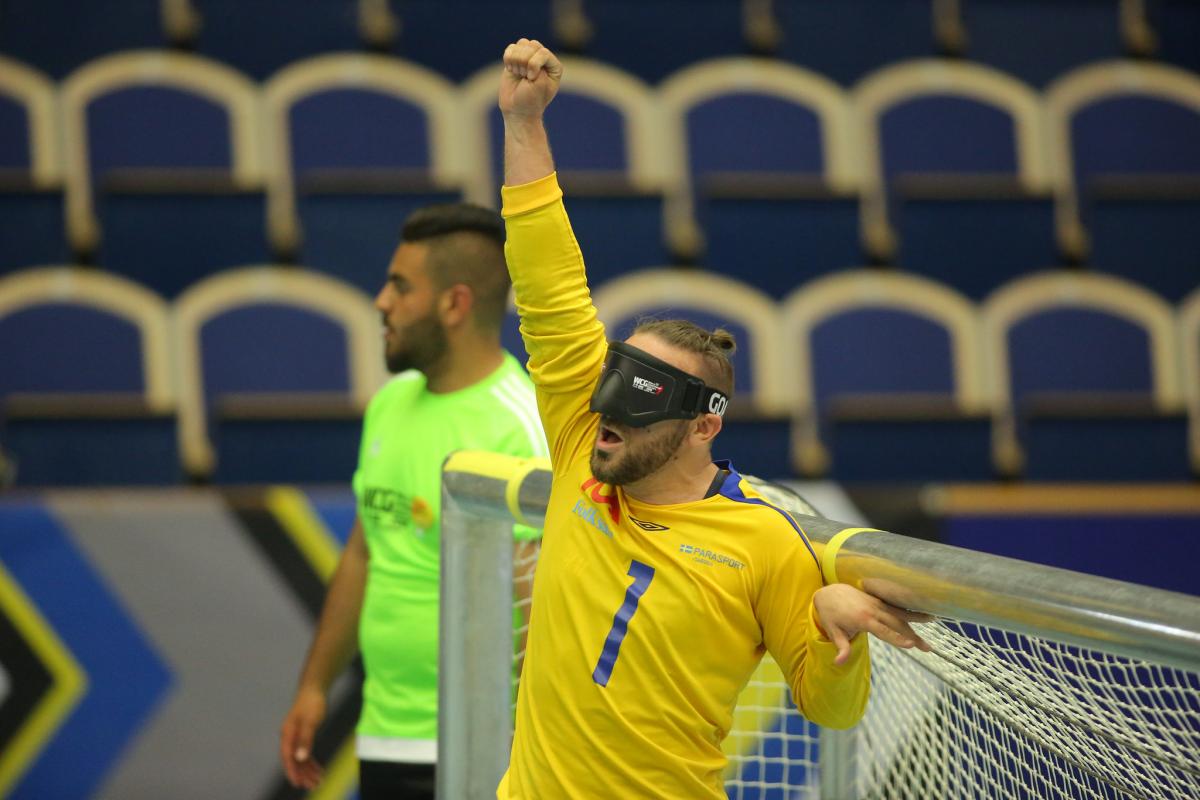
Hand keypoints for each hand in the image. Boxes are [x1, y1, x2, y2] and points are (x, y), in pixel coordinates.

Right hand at [279, 686, 326, 789]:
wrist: (314, 688)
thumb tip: (300, 758)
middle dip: (302, 774)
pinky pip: (305, 753)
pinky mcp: (303, 735)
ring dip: (308, 770)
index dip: (292, 771)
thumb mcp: (310, 722)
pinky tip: (318, 770)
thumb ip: (305, 740)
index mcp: (287, 734)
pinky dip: (311, 762)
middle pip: (294, 760)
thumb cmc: (312, 703)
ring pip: (300, 758)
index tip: (298, 783)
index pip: (287, 757)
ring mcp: (295, 737)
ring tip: (318, 781)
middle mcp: (289, 737)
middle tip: (312, 786)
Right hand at [499, 38, 561, 118]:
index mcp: (554, 66)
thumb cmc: (531, 101)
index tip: (532, 79)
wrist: (517, 111)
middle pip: (532, 45)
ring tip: (519, 74)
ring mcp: (529, 57)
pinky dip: (508, 59)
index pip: (543, 52)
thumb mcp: (540, 84)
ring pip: (521, 44)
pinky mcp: (516, 59)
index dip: (534, 65)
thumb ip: (537, 62)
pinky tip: (512, 70)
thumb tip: (525, 45)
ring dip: (516, 61)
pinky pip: (510, 48)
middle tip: (526, 78)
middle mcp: (543, 59)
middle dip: (525, 62)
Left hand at [812, 583, 932, 664]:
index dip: (897, 639)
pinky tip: (924, 613)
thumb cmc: (831, 614)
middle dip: (912, 636)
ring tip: (933, 623)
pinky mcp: (880, 601)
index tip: (911, 645)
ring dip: (916, 620)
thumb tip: (838, 664)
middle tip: (928, 648)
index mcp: (863, 619)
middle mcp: (873, 610)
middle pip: (897, 624)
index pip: (883, 631)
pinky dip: (910, 610)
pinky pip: (897, 607)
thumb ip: (841, 647)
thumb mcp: (833, 631)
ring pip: (900, 614)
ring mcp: (878, 604)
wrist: (830, 592)